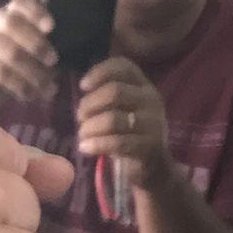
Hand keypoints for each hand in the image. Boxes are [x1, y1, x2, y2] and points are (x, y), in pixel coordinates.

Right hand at [0, 0, 59, 113]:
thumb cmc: (17, 66)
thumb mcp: (31, 51)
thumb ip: (45, 45)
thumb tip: (65, 53)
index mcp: (10, 15)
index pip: (21, 4)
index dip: (36, 12)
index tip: (51, 27)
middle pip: (13, 24)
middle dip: (36, 43)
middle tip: (53, 60)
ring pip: (10, 53)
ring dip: (35, 72)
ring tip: (49, 88)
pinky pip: (2, 74)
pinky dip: (22, 86)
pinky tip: (32, 95)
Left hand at [75, 59, 172, 194]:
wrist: (154, 166)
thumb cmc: (130, 132)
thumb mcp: (123, 108)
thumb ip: (107, 94)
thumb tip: (83, 88)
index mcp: (144, 86)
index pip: (124, 66)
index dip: (100, 72)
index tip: (82, 86)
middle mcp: (151, 100)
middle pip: (115, 91)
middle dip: (90, 103)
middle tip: (79, 116)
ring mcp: (153, 124)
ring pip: (113, 119)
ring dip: (90, 127)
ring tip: (82, 135)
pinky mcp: (150, 147)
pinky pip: (118, 143)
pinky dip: (97, 144)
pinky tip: (85, 148)